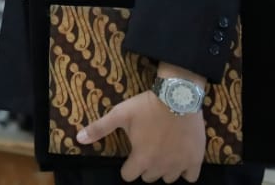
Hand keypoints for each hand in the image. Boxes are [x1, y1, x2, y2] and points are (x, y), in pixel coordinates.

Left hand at [78, 86, 204, 182]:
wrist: (177, 97)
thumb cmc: (146, 107)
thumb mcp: (119, 114)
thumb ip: (99, 128)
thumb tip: (78, 139)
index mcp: (141, 158)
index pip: (129, 176)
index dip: (127, 167)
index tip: (130, 156)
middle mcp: (160, 166)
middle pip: (149, 177)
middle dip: (145, 167)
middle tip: (147, 150)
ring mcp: (179, 165)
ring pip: (169, 178)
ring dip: (164, 169)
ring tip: (162, 153)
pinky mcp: (196, 160)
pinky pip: (191, 177)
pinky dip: (185, 171)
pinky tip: (180, 159)